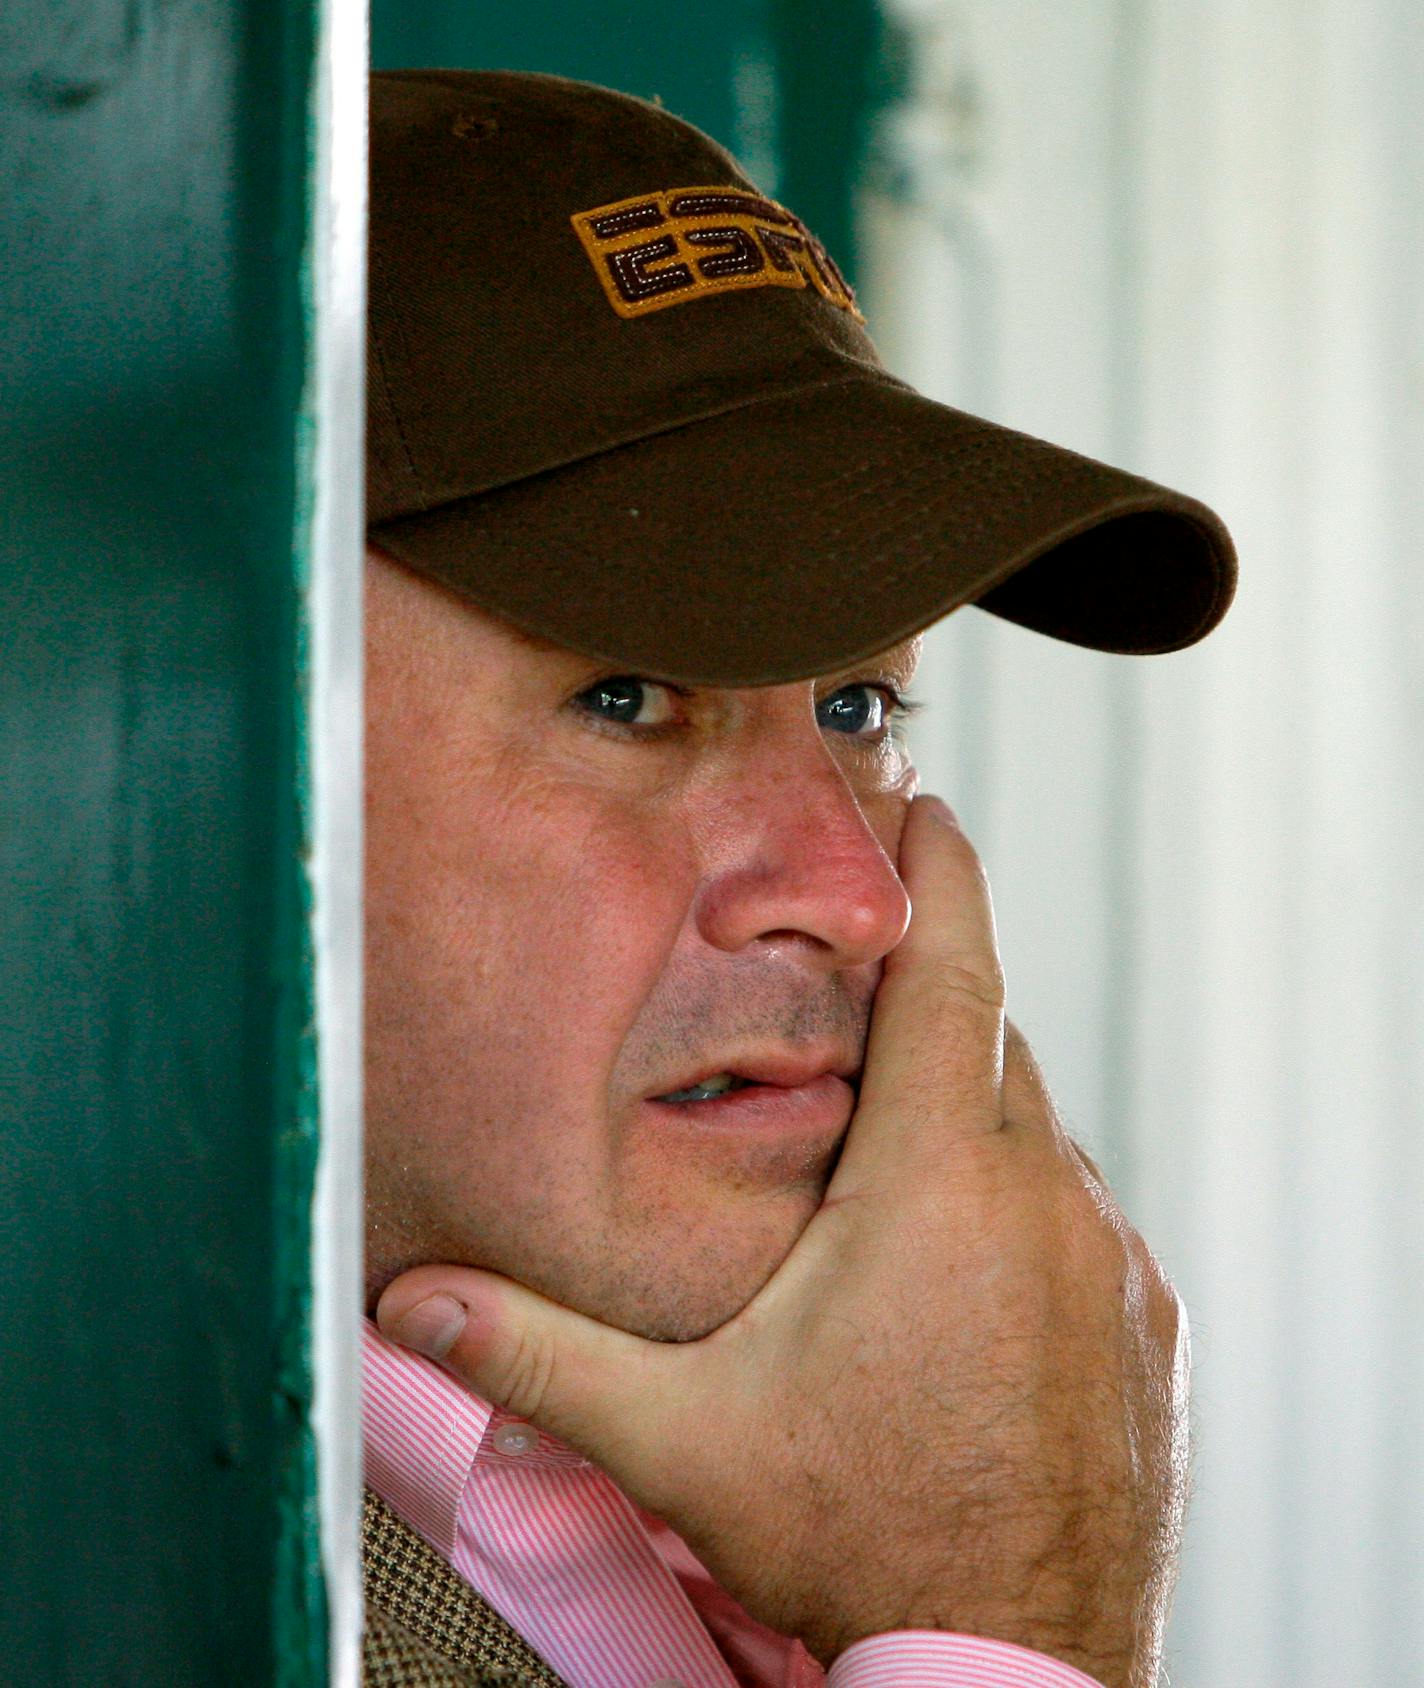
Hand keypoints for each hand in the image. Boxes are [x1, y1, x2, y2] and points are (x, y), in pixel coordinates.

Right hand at [376, 795, 1189, 1687]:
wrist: (1018, 1668)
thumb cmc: (866, 1545)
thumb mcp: (684, 1439)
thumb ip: (541, 1355)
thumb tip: (412, 1305)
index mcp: (937, 1187)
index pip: (953, 980)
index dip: (943, 882)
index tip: (934, 813)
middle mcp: (1044, 1201)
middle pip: (989, 1049)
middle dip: (931, 1008)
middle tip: (868, 996)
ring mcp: (1107, 1264)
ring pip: (1036, 1133)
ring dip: (971, 1117)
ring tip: (893, 1151)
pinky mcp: (1142, 1326)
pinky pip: (1079, 1214)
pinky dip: (1023, 1201)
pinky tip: (963, 1266)